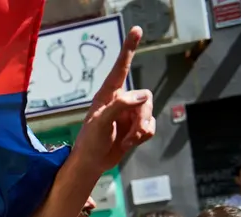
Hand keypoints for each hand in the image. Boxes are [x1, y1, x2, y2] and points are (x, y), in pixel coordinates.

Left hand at [73, 26, 154, 172]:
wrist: (92, 162)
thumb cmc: (90, 141)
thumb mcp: (100, 123)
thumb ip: (120, 106)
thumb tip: (143, 96)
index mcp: (107, 95)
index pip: (120, 68)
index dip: (128, 49)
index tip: (136, 30)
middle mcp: (120, 101)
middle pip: (145, 97)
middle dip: (141, 118)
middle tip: (130, 134)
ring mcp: (128, 113)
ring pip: (149, 113)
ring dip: (141, 130)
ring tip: (126, 141)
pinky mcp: (135, 126)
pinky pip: (151, 126)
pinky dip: (143, 136)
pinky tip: (129, 143)